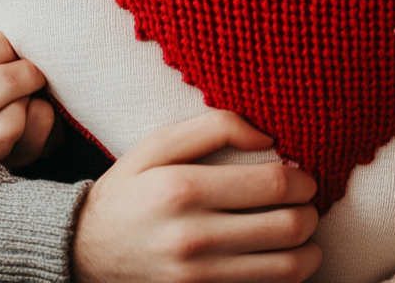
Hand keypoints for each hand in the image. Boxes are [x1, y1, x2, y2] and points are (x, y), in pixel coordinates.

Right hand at [72, 110, 321, 282]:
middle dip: (311, 212)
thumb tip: (266, 134)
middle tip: (309, 203)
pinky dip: (284, 278)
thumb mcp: (158, 145)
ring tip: (305, 234)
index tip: (304, 176)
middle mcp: (192, 238)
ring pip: (285, 269)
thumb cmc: (129, 190)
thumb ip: (214, 126)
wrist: (82, 253)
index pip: (272, 185)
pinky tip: (281, 260)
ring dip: (309, 250)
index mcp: (184, 190)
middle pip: (287, 228)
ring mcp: (197, 280)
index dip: (302, 179)